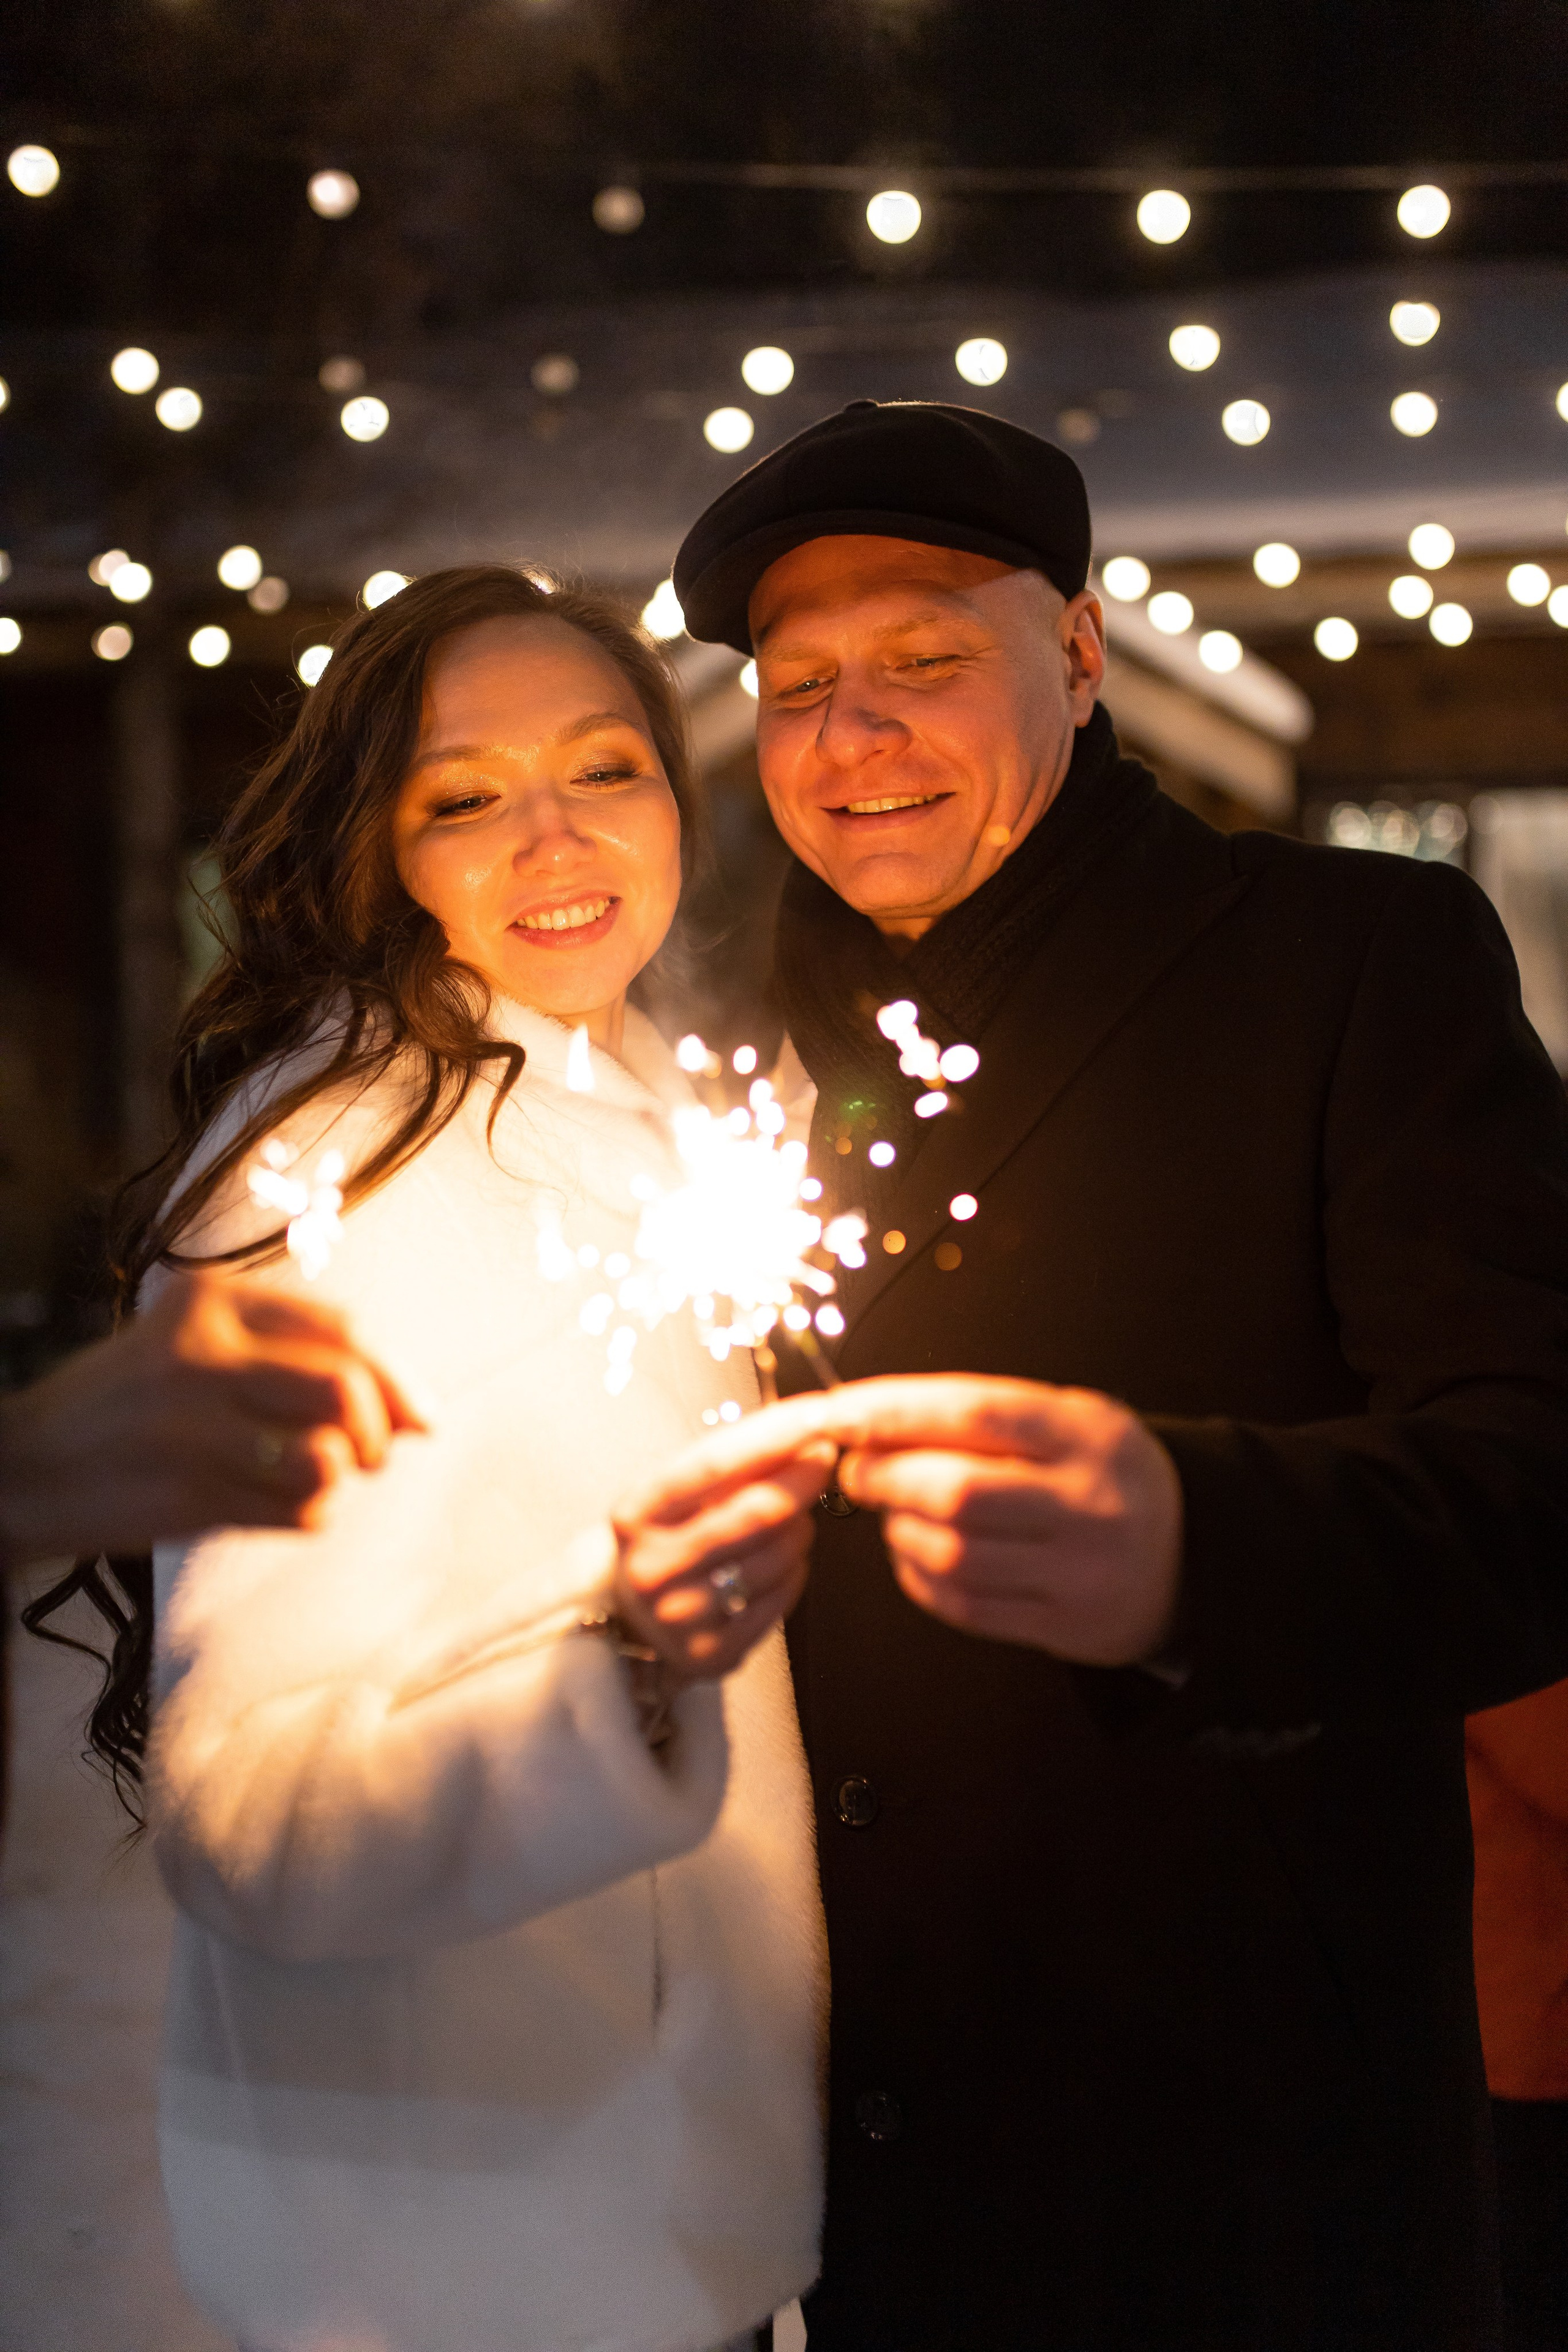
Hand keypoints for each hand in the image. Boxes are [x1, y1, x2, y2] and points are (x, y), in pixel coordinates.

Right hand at [0, 1271, 426, 1565]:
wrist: (21, 1468)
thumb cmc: (128, 1406)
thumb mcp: (197, 1346)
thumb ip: (297, 1356)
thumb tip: (418, 1411)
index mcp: (208, 1301)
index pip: (345, 1332)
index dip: (394, 1380)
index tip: (415, 1415)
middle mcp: (202, 1355)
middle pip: (346, 1388)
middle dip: (374, 1431)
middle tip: (366, 1455)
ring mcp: (193, 1428)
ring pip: (328, 1457)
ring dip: (331, 1479)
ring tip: (297, 1478)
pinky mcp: (188, 1495)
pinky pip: (298, 1513)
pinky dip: (300, 1516)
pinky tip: (259, 1503)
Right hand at [611, 1421, 839, 1680]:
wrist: (633, 1615)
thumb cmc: (669, 1535)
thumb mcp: (681, 1490)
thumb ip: (735, 1460)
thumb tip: (807, 1430)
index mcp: (634, 1513)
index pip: (712, 1463)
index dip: (773, 1434)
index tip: (818, 1413)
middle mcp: (651, 1568)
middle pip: (757, 1511)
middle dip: (803, 1476)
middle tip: (823, 1456)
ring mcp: (679, 1617)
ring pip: (778, 1556)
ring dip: (801, 1526)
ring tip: (792, 1516)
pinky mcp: (711, 1653)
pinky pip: (782, 1597)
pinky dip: (794, 1570)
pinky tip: (780, 1559)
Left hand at [827, 1376, 1182, 1666]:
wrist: (1188, 1556)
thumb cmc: (1101, 1474)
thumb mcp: (1069, 1419)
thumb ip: (984, 1414)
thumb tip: (871, 1420)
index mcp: (1088, 1434)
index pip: (976, 1412)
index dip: (895, 1410)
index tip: (841, 1411)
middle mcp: (1089, 1503)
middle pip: (955, 1490)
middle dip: (885, 1476)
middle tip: (857, 1467)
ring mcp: (1077, 1571)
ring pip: (951, 1552)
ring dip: (898, 1529)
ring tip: (894, 1510)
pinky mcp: (1062, 1625)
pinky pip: (963, 1604)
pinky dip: (918, 1576)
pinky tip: (916, 1553)